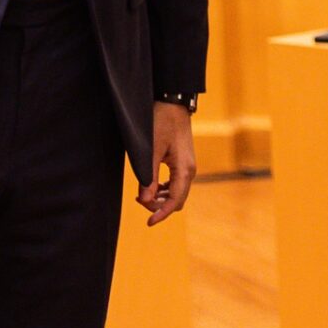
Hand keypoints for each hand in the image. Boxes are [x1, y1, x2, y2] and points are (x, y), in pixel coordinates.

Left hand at [137, 102, 197, 225]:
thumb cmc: (162, 123)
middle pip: (177, 200)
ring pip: (176, 193)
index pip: (175, 201)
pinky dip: (163, 189)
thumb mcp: (152, 150)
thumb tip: (145, 200)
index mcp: (184, 169)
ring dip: (160, 198)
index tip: (149, 223)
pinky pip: (175, 184)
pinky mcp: (183, 162)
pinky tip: (150, 185)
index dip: (161, 214)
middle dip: (158, 206)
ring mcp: (187, 167)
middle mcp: (189, 171)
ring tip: (141, 194)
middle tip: (138, 200)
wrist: (173, 104)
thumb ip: (148, 176)